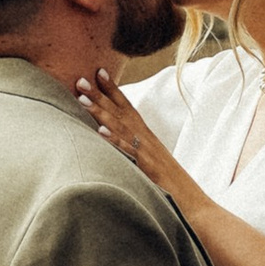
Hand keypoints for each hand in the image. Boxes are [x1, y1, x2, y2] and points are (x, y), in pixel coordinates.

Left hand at [74, 64, 174, 187]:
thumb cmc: (162, 175)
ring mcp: (144, 149)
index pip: (126, 105)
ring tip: (82, 100)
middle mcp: (143, 135)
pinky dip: (114, 140)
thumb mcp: (145, 154)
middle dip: (99, 95)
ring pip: (120, 126)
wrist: (185, 193)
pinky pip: (128, 150)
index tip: (98, 71)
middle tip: (79, 80)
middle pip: (118, 111)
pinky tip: (100, 132)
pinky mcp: (145, 164)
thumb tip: (110, 133)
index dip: (113, 88)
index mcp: (143, 132)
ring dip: (101, 112)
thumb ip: (129, 142)